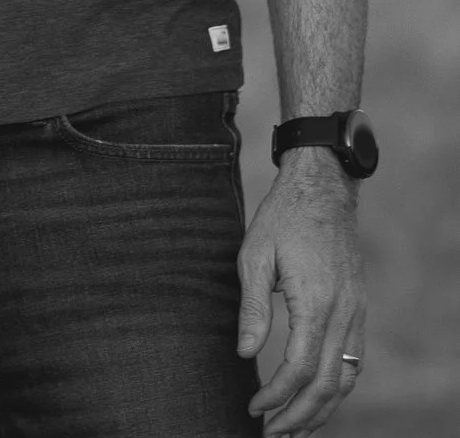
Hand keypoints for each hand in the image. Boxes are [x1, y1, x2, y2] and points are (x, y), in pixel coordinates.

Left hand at [239, 150, 364, 433]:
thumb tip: (245, 354)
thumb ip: (252, 307)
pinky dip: (338, 389)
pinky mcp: (359, 310)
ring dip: (321, 410)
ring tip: (294, 430)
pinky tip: (319, 399)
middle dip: (299, 416)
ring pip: (347, 379)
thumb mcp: (255, 254)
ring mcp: (357, 313)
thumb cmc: (283, 218)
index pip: (301, 367)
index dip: (278, 395)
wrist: (323, 189)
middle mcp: (343, 313)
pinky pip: (354, 361)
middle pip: (328, 384)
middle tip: (271, 434)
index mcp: (316, 301)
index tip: (255, 408)